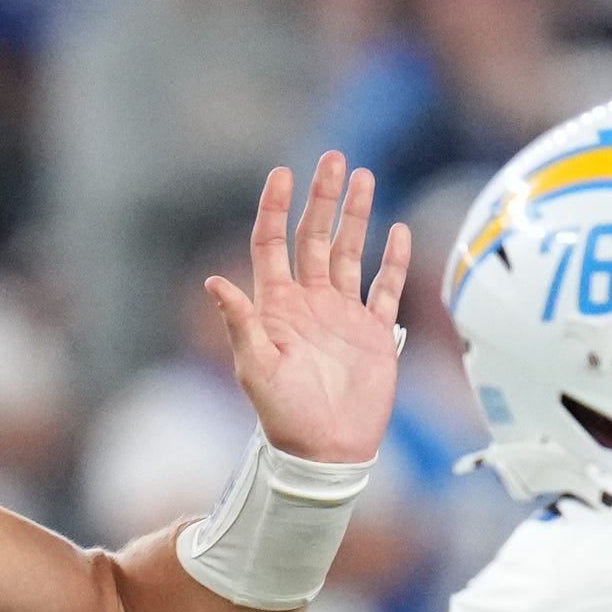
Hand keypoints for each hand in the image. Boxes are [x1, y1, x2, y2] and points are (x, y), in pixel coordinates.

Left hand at [208, 154, 412, 469]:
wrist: (326, 452)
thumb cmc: (284, 415)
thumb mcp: (255, 367)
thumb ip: (239, 322)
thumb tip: (214, 282)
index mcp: (277, 305)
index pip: (273, 243)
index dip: (275, 208)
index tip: (282, 174)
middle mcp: (310, 302)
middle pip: (316, 237)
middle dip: (323, 197)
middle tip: (334, 159)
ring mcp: (343, 315)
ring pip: (351, 252)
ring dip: (357, 216)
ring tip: (364, 177)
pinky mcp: (373, 334)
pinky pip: (385, 289)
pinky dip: (393, 261)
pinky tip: (397, 232)